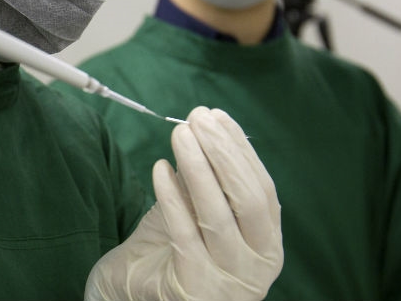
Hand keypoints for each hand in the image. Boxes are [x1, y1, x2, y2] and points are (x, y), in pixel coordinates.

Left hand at [85, 107, 282, 300]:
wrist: (134, 295)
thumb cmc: (169, 251)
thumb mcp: (196, 213)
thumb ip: (208, 182)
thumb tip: (206, 129)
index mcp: (267, 245)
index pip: (261, 190)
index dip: (241, 151)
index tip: (217, 117)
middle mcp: (256, 267)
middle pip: (247, 201)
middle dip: (223, 153)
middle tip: (198, 119)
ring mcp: (227, 281)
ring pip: (217, 216)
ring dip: (198, 168)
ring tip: (180, 135)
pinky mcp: (194, 288)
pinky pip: (184, 234)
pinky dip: (172, 197)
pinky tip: (160, 169)